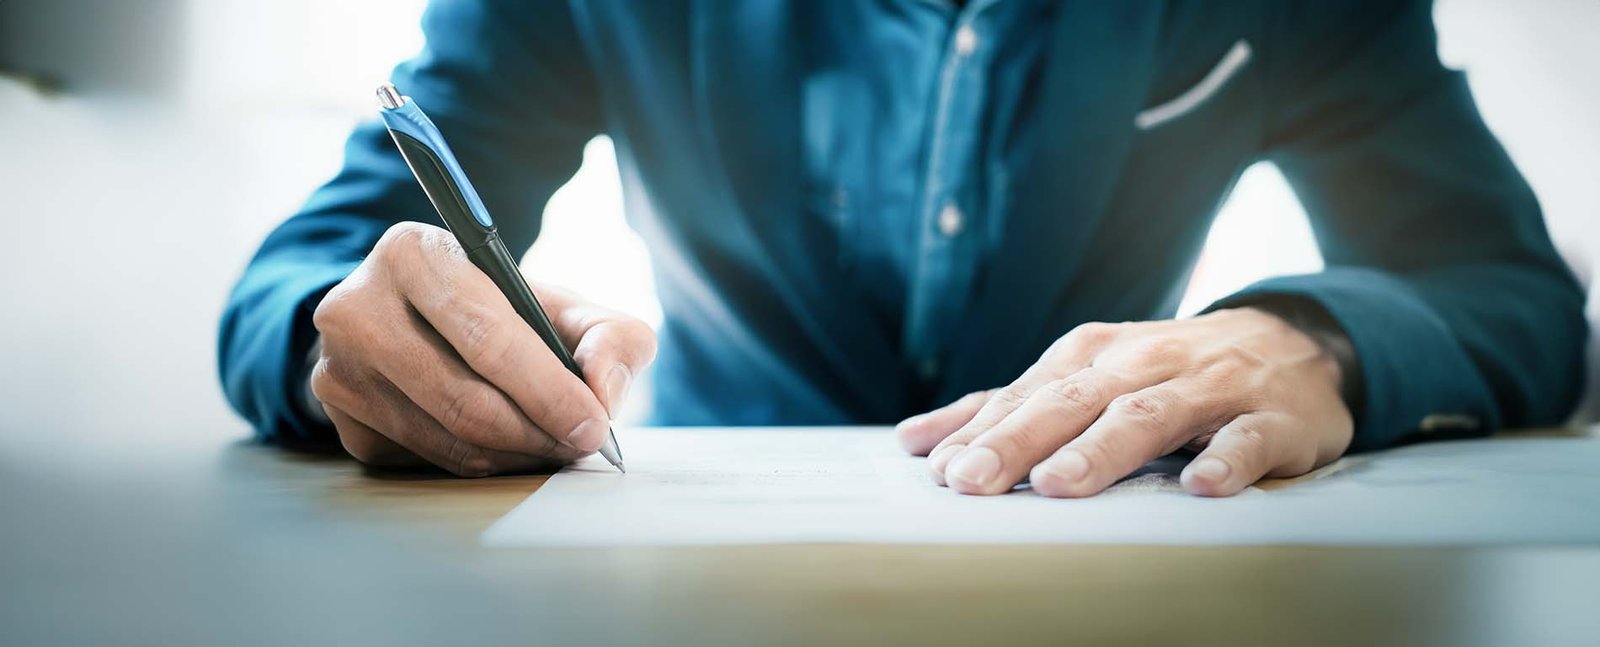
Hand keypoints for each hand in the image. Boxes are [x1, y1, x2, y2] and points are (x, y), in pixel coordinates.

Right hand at [309, 222, 656, 475]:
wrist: (415, 321)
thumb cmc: (499, 311)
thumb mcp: (561, 304)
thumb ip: (609, 335)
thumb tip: (605, 393)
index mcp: (413, 254)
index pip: (486, 336)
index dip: (548, 390)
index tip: (593, 425)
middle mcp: (357, 307)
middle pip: (464, 398)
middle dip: (537, 432)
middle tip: (580, 445)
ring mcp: (338, 367)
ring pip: (446, 438)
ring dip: (514, 455)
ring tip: (553, 446)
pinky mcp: (339, 418)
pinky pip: (424, 459)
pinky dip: (478, 464)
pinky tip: (506, 447)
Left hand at [895, 308, 1352, 496]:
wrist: (1294, 345)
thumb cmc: (1171, 372)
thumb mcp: (1088, 378)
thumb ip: (1009, 410)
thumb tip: (918, 443)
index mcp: (1094, 356)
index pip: (1028, 394)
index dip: (982, 431)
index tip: (940, 470)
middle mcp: (1144, 364)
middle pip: (1073, 402)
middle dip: (1019, 440)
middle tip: (974, 481)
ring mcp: (1209, 389)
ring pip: (1149, 416)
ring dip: (1101, 448)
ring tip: (1059, 483)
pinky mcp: (1273, 418)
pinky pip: (1249, 439)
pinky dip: (1226, 459)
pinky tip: (1202, 486)